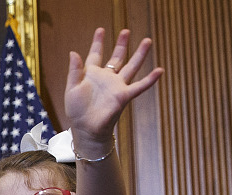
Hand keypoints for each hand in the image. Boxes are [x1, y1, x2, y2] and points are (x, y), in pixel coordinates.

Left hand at [65, 28, 163, 148]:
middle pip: (117, 57)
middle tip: (126, 31)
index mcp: (92, 74)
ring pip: (131, 66)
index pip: (96, 54)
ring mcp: (117, 86)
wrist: (85, 128)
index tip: (100, 30)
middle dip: (122, 44)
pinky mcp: (123, 96)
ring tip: (148, 41)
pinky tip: (160, 71)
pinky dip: (150, 79)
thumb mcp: (71, 88)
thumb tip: (73, 52)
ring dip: (140, 54)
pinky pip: (140, 86)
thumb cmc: (76, 110)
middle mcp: (107, 78)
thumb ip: (74, 70)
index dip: (98, 42)